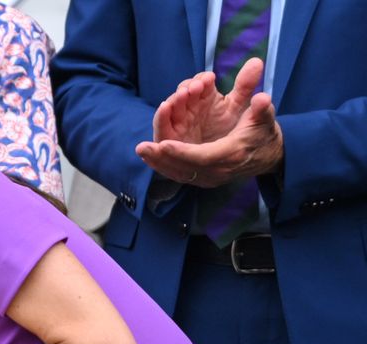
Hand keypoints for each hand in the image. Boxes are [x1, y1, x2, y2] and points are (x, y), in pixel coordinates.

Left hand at [136, 92, 283, 186]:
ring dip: (158, 163)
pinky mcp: (203, 178)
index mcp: (232, 155)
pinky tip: (149, 158)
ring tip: (141, 151)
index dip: (183, 152)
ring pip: (179, 173)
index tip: (164, 144)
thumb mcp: (265, 119)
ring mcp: (209, 177)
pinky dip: (163, 167)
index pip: (203, 157)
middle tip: (142, 147)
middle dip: (163, 158)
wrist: (268, 156)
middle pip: (185, 167)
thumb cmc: (263, 134)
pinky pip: (179, 175)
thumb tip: (261, 98)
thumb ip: (261, 109)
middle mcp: (218, 170)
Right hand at [151, 58, 263, 143]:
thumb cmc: (233, 130)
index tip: (210, 78)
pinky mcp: (168, 140)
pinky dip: (161, 118)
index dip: (201, 80)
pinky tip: (165, 107)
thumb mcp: (238, 108)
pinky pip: (161, 128)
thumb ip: (244, 87)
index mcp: (203, 98)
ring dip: (173, 102)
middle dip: (186, 90)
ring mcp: (176, 124)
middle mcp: (187, 109)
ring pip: (169, 110)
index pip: (198, 85)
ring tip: (181, 96)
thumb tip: (256, 61)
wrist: (233, 156)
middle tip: (196, 86)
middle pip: (181, 95)